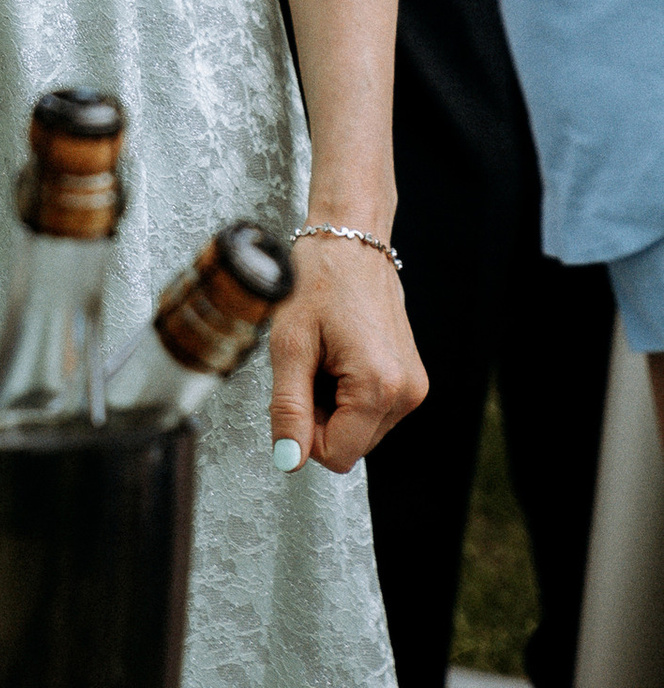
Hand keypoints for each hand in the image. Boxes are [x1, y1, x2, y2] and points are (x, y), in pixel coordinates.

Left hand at [269, 232, 425, 473]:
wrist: (350, 239)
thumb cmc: (318, 279)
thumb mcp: (290, 343)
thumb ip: (288, 408)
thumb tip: (288, 461)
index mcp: (379, 387)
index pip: (337, 455)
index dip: (304, 432)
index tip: (294, 388)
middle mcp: (407, 394)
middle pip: (350, 445)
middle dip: (319, 415)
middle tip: (308, 364)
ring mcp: (413, 388)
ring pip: (360, 430)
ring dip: (332, 404)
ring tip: (325, 355)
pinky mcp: (411, 379)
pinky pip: (372, 410)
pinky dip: (348, 393)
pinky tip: (339, 355)